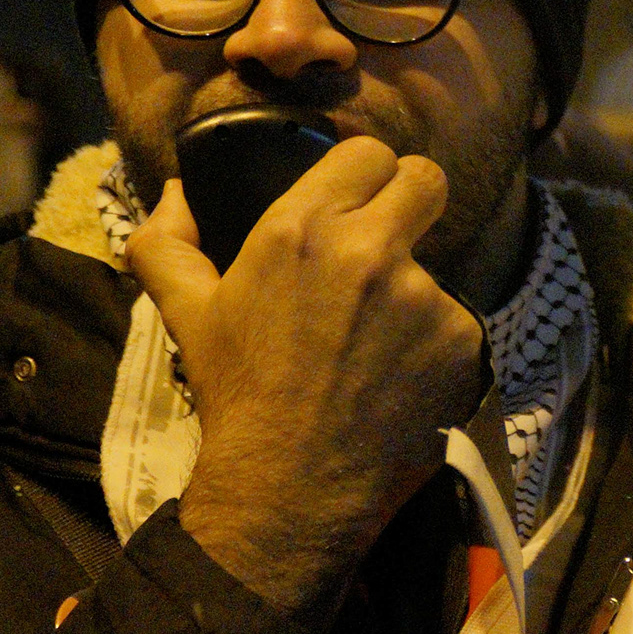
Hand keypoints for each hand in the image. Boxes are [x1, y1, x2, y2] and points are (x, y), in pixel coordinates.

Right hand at [127, 142, 488, 624]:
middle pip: (426, 180)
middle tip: (388, 236)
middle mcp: (372, 252)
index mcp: (302, 229)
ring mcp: (427, 297)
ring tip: (370, 340)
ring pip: (436, 263)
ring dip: (410, 289)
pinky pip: (456, 320)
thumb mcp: (184, 311)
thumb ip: (166, 240)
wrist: (293, 482)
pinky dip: (433, 340)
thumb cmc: (237, 392)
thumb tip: (174, 191)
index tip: (358, 195)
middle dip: (410, 199)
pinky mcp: (466, 342)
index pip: (369, 152)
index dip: (365, 171)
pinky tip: (398, 373)